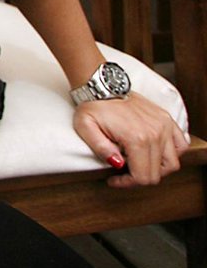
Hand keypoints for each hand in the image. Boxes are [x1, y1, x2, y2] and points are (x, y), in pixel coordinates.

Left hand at [73, 91, 189, 187]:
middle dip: (139, 177)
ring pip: (172, 163)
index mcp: (136, 138)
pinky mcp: (166, 119)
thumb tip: (118, 164)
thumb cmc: (93, 105)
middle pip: (157, 173)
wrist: (102, 85)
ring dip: (157, 168)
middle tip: (123, 171)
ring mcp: (163, 126)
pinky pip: (181, 144)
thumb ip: (100, 148)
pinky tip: (156, 152)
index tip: (114, 179)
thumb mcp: (85, 127)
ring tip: (138, 162)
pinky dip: (172, 153)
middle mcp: (155, 133)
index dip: (127, 183)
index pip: (142, 177)